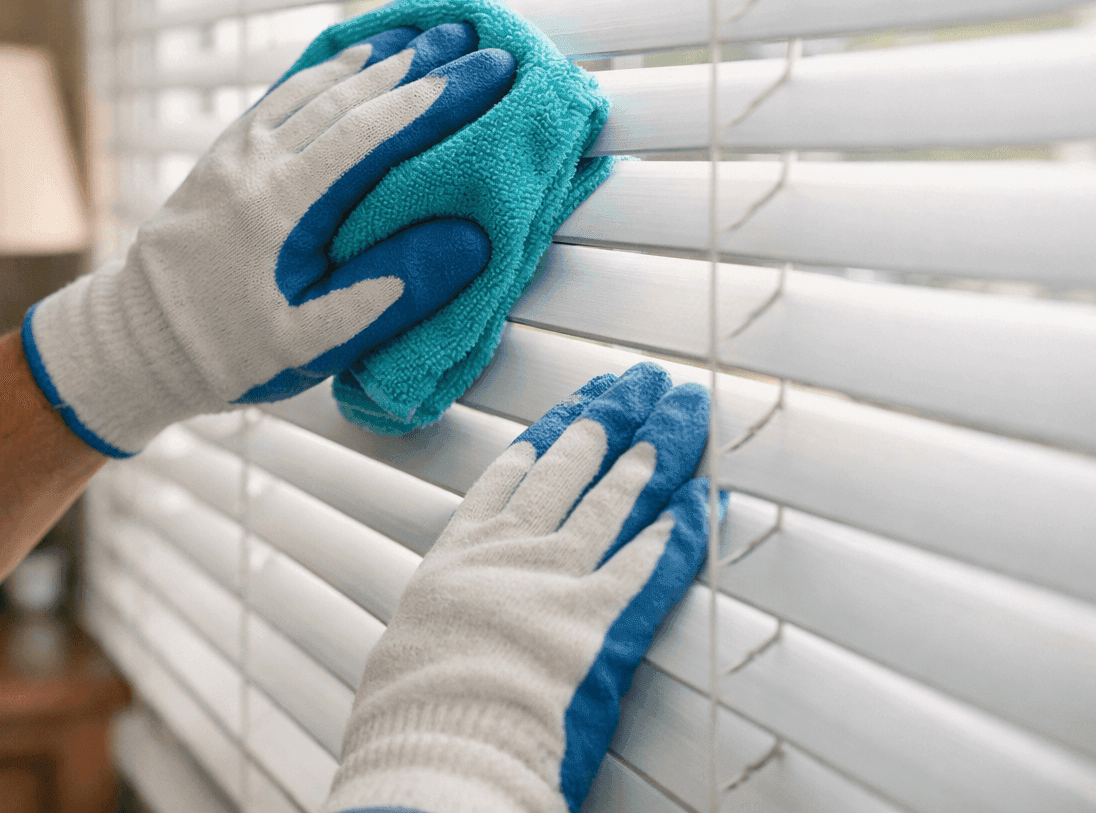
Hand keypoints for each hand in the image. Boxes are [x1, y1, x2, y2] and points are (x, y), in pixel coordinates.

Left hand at [24, 21, 515, 455]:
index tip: (488, 73)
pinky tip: (346, 60)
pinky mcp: (218, 159)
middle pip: (347, 96)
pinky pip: (276, 98)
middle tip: (471, 39)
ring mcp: (232, 155)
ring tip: (420, 36)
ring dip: (369, 59)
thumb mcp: (308, 341)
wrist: (131, 345)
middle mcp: (255, 163)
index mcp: (282, 204)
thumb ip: (388, 289)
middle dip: (415, 65)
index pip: (373, 132)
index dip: (436, 98)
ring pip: (309, 87)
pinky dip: (319, 72)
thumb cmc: (223, 354)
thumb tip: (468, 239)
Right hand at [326, 363, 711, 812]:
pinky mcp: (608, 619)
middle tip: (637, 381)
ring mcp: (563, 578)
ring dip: (653, 452)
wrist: (440, 736)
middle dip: (611, 418)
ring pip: (617, 498)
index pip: (516, 474)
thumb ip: (440, 619)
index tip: (576, 402)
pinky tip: (706, 498)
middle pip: (573, 467)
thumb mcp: (412, 643)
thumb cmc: (414, 705)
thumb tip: (435, 630)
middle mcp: (517, 551)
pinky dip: (686, 528)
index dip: (553, 432)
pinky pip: (658, 561)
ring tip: (675, 413)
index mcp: (466, 552)